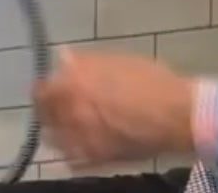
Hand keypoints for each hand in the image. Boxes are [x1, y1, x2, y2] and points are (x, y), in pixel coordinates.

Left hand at [33, 47, 196, 170]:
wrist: (175, 114)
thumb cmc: (149, 80)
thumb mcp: (117, 60)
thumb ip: (85, 62)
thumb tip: (63, 57)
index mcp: (73, 84)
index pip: (41, 89)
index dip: (43, 87)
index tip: (47, 85)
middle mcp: (69, 113)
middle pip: (44, 115)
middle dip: (48, 108)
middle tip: (57, 104)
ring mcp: (80, 140)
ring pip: (53, 138)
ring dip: (57, 129)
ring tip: (69, 124)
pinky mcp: (94, 160)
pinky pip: (71, 158)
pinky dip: (72, 150)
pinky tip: (83, 143)